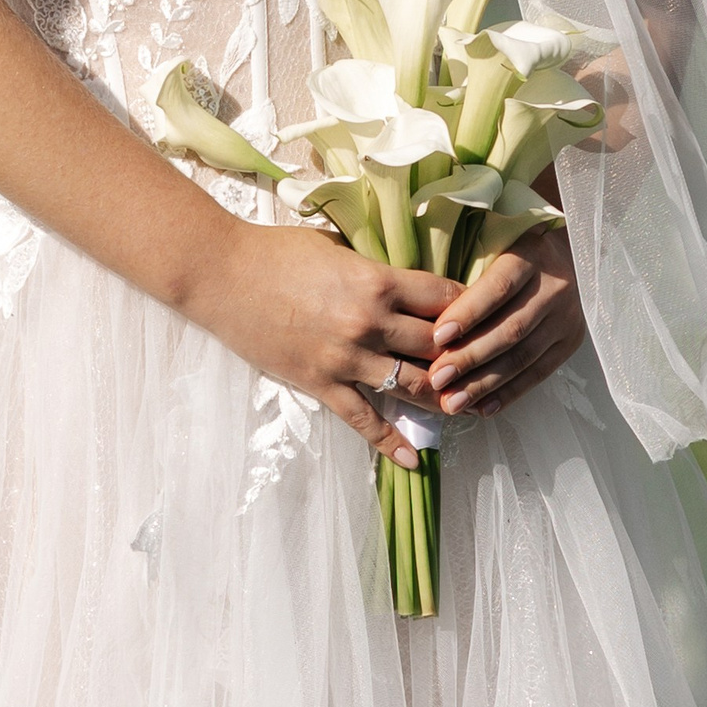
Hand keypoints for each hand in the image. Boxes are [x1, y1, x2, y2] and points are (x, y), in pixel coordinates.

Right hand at [187, 221, 459, 464]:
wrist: (221, 274)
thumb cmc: (277, 250)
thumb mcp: (338, 247)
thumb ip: (375, 268)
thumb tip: (406, 279)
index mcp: (378, 281)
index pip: (445, 298)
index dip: (469, 307)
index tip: (484, 314)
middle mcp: (370, 322)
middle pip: (437, 346)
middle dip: (463, 355)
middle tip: (482, 365)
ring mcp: (345, 358)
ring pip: (412, 386)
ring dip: (442, 398)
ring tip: (465, 407)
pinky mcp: (321, 383)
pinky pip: (363, 420)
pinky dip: (391, 442)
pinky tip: (414, 460)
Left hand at [428, 225, 586, 415]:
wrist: (573, 256)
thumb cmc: (518, 253)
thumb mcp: (498, 246)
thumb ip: (470, 274)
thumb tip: (429, 317)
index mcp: (532, 258)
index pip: (498, 288)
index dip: (468, 313)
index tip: (438, 336)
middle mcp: (554, 288)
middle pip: (509, 329)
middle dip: (470, 357)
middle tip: (437, 379)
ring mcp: (566, 319)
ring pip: (522, 356)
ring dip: (484, 383)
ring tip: (453, 402)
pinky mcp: (570, 342)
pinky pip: (538, 373)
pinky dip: (510, 393)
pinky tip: (484, 408)